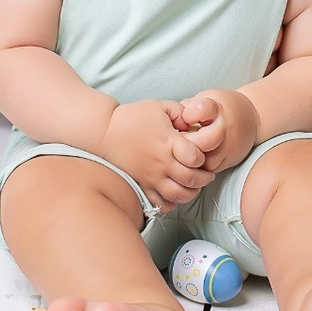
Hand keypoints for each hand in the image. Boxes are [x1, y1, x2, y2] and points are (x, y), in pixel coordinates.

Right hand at [97, 100, 214, 211]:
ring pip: (177, 195)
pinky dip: (171, 204)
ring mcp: (151, 177)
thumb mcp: (160, 106)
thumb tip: (192, 125)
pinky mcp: (141, 185)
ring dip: (191, 193)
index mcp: (168, 142)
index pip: (195, 158)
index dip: (203, 158)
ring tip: (193, 187)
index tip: (201, 155)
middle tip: (207, 175)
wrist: (104, 131)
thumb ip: (181, 112)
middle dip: (204, 179)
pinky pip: (159, 204)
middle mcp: (161, 163)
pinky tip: (174, 196)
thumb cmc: (133, 117)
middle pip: (191, 179)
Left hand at [177, 89, 260, 172]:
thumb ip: (187, 109)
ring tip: (181, 154)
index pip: (203, 109)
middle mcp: (226, 128)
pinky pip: (209, 171)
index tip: (185, 117)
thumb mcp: (205, 100)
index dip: (190, 114)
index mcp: (217, 108)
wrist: (252, 119)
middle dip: (186, 144)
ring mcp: (229, 147)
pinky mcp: (230, 161)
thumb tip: (166, 123)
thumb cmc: (220, 108)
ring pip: (206, 161)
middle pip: (204, 142)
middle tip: (177, 143)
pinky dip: (197, 168)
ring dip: (190, 160)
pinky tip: (190, 162)